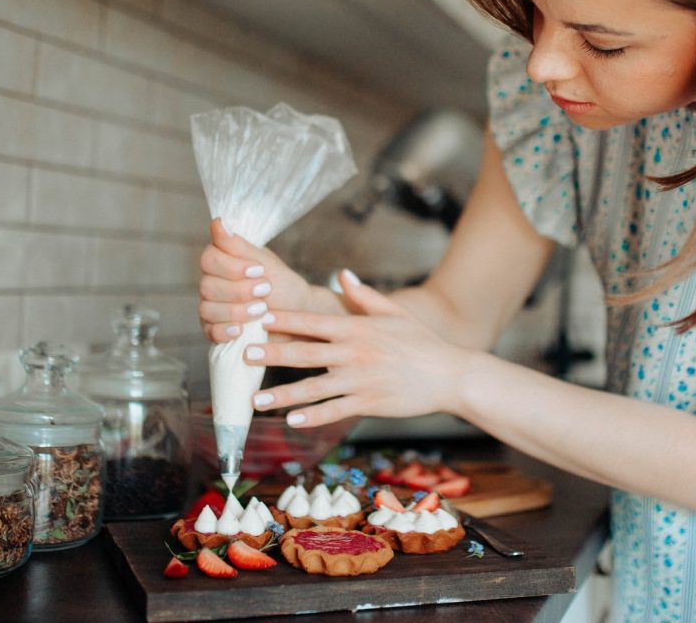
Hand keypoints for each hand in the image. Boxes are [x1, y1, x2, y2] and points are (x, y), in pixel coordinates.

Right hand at [198, 217, 317, 342]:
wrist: (298, 314)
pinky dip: (226, 330)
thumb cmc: (282, 285)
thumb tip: (219, 221)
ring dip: (237, 310)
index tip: (259, 269)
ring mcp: (211, 308)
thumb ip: (238, 245)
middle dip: (239, 290)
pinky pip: (210, 331)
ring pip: (208, 309)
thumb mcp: (265, 263)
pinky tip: (242, 329)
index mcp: (221, 262)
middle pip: (207, 285)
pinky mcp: (216, 330)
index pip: (209, 258)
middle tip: (266, 290)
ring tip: (262, 310)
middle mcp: (212, 283)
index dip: (232, 266)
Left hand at [244, 270, 481, 426]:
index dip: (284, 320)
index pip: (313, 322)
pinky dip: (312, 417)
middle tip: (245, 354)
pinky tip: (291, 421)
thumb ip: (364, 295)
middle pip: (306, 353)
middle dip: (273, 354)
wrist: (451, 375)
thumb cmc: (423, 342)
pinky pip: (335, 411)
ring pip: (314, 388)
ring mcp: (362, 380)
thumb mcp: (395, 313)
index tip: (258, 318)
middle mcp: (356, 353)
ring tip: (257, 400)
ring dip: (283, 395)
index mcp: (358, 328)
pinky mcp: (370, 403)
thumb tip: (341, 274)